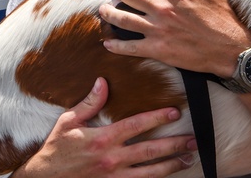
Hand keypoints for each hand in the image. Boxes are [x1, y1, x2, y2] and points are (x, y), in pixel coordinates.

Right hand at [13, 77, 196, 177]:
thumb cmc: (57, 148)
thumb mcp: (69, 121)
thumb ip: (89, 103)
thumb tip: (103, 82)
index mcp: (103, 138)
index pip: (136, 125)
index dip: (157, 118)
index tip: (175, 112)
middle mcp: (112, 158)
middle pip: (150, 151)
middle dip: (174, 144)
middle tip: (193, 140)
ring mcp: (115, 176)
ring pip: (150, 172)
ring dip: (171, 165)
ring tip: (188, 159)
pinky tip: (168, 175)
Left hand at [100, 0, 250, 77]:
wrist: (231, 49)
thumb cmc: (222, 17)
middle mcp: (162, 8)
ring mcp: (157, 29)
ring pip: (123, 19)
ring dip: (109, 13)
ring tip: (102, 10)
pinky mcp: (158, 50)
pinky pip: (130, 47)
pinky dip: (116, 46)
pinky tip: (107, 43)